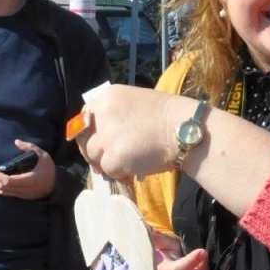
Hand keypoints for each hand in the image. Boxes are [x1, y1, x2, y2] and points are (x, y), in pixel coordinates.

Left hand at [0, 139, 55, 198]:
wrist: (56, 186)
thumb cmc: (49, 169)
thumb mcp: (43, 155)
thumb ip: (30, 147)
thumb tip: (16, 141)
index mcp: (30, 179)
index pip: (8, 181)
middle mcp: (24, 189)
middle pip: (2, 187)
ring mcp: (22, 194)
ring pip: (3, 192)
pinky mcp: (21, 196)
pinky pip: (6, 193)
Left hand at [73, 86, 189, 178]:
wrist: (185, 128)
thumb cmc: (168, 116)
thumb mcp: (135, 103)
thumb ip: (115, 115)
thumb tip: (101, 136)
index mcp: (107, 97)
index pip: (84, 117)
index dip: (89, 133)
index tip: (97, 141)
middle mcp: (102, 114)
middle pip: (85, 139)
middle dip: (95, 151)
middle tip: (110, 157)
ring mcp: (106, 136)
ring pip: (94, 156)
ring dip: (108, 162)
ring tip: (129, 160)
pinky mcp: (113, 157)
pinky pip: (108, 170)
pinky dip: (120, 172)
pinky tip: (135, 166)